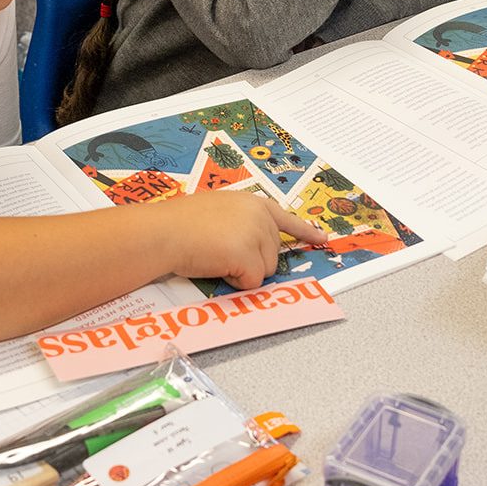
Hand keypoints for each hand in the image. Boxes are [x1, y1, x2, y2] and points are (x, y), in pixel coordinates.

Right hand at [160, 190, 326, 290]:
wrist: (164, 232)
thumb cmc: (179, 224)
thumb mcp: (218, 211)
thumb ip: (241, 222)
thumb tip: (253, 245)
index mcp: (253, 203)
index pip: (286, 218)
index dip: (304, 231)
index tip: (322, 239)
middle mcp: (260, 216)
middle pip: (273, 254)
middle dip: (250, 261)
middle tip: (219, 251)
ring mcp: (256, 234)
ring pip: (265, 270)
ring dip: (242, 271)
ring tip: (215, 255)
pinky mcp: (249, 255)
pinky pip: (252, 282)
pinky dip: (235, 282)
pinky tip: (216, 265)